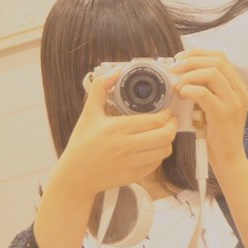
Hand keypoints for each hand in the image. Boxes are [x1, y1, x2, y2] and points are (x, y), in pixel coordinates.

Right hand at [58, 69, 177, 196]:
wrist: (75, 175)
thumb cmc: (82, 142)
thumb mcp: (88, 113)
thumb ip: (100, 88)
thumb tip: (115, 71)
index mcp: (118, 128)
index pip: (156, 120)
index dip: (167, 114)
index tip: (166, 110)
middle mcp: (128, 146)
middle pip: (166, 135)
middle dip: (172, 125)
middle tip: (170, 120)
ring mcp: (132, 163)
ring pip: (165, 151)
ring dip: (168, 140)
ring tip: (163, 133)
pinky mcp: (134, 175)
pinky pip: (157, 164)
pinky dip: (159, 154)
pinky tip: (153, 148)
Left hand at [170, 49, 247, 172]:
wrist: (229, 160)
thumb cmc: (216, 133)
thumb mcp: (214, 106)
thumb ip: (206, 89)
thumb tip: (182, 73)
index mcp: (238, 86)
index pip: (220, 57)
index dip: (198, 53)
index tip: (180, 58)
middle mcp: (239, 91)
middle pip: (216, 61)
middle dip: (191, 61)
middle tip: (174, 69)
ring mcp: (233, 102)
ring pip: (212, 73)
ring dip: (189, 75)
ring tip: (178, 86)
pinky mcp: (223, 114)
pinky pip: (204, 93)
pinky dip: (189, 90)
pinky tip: (182, 95)